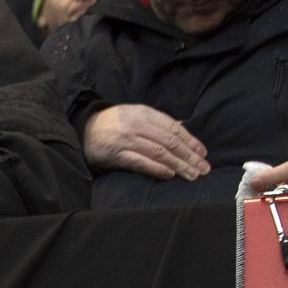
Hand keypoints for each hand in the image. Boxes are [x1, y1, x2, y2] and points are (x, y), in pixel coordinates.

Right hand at [82, 104, 208, 179]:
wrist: (84, 130)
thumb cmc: (114, 124)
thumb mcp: (136, 115)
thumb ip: (158, 122)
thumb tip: (183, 126)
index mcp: (144, 113)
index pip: (173, 127)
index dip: (191, 141)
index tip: (203, 153)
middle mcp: (137, 125)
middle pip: (169, 141)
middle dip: (189, 156)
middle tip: (203, 168)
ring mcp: (126, 140)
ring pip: (159, 152)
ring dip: (178, 165)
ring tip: (191, 175)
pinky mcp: (116, 154)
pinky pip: (140, 162)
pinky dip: (156, 168)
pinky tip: (169, 174)